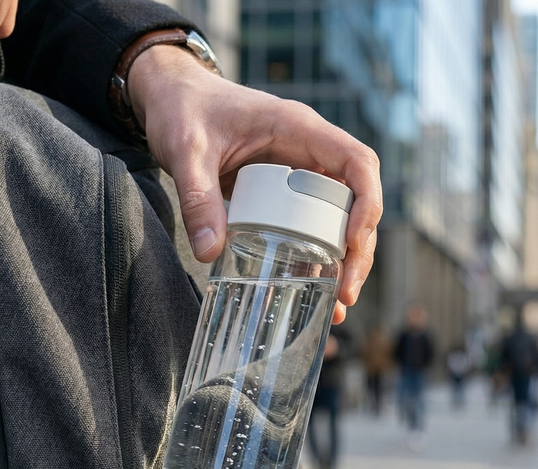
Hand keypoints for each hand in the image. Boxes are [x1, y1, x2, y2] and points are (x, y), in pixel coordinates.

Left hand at [130, 45, 382, 324]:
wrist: (171, 97)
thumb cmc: (182, 109)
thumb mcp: (185, 150)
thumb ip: (196, 197)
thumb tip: (209, 251)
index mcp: (298, 128)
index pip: (356, 162)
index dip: (366, 203)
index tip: (352, 242)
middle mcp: (309, 150)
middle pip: (357, 200)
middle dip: (358, 248)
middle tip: (346, 290)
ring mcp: (299, 172)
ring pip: (340, 217)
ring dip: (345, 259)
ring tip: (340, 302)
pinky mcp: (284, 192)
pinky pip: (313, 224)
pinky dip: (318, 257)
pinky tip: (316, 289)